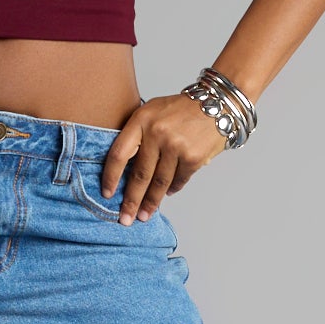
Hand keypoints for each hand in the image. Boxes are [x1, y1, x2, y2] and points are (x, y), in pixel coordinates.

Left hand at [100, 92, 229, 221]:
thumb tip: (125, 171)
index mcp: (141, 119)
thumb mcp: (152, 111)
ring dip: (151, 202)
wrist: (217, 104)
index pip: (119, 153)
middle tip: (125, 219)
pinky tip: (167, 194)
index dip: (110, 176)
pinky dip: (172, 189)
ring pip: (159, 182)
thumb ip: (138, 135)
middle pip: (139, 174)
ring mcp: (176, 146)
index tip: (107, 194)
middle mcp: (157, 133)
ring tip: (144, 215)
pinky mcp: (193, 157)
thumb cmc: (180, 109)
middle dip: (131, 200)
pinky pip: (179, 180)